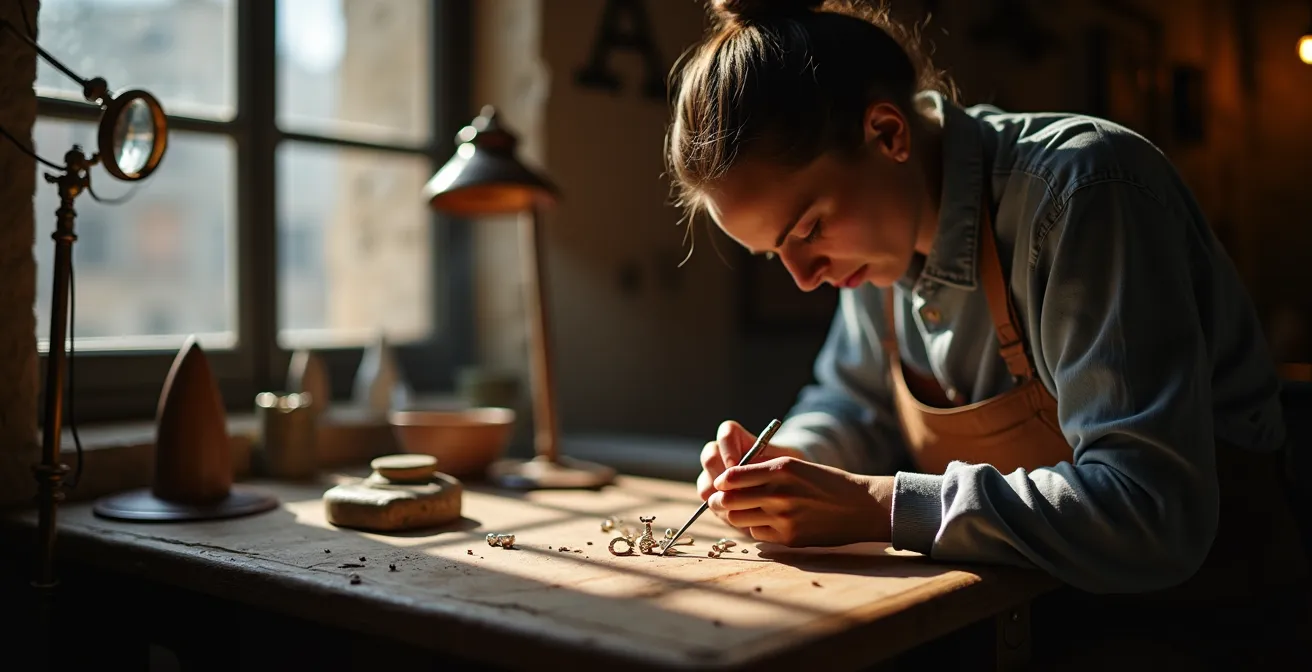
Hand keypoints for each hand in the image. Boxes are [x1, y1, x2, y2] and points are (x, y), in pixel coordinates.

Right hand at [697, 420, 804, 502]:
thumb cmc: (787, 473)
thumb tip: (753, 472)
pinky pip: (708, 503)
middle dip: (720, 475)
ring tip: (739, 507)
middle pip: (709, 457)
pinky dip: (721, 511)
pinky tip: (740, 518)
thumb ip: (766, 465)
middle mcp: (721, 455)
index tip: (737, 465)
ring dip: (718, 496)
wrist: (785, 490)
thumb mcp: (783, 466)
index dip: (727, 448)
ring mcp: (714, 477)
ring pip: (705, 483)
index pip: (726, 433)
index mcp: (738, 440)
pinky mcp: (714, 498)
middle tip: (735, 491)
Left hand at [708, 457, 894, 546]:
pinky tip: (769, 522)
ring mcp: (783, 517)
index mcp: (781, 468)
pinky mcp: (788, 538)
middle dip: (720, 501)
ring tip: (742, 511)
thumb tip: (725, 483)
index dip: (721, 482)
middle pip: (728, 501)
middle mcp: (779, 492)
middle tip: (720, 501)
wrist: (860, 506)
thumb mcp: (795, 467)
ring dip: (737, 516)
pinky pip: (757, 534)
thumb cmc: (825, 483)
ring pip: (738, 519)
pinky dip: (757, 528)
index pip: (731, 476)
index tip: (720, 484)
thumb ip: (762, 473)